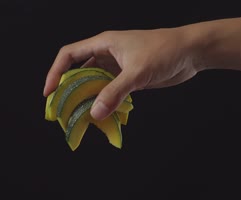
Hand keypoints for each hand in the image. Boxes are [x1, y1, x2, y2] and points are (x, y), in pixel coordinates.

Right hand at [43, 28, 202, 119]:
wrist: (191, 52)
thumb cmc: (165, 51)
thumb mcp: (137, 72)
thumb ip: (115, 92)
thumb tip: (94, 113)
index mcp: (103, 44)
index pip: (69, 55)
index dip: (55, 72)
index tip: (50, 92)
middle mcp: (107, 54)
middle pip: (78, 71)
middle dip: (69, 89)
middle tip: (63, 109)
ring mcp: (117, 66)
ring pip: (93, 83)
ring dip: (87, 98)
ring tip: (80, 115)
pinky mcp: (128, 78)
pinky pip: (108, 91)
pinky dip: (103, 102)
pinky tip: (102, 114)